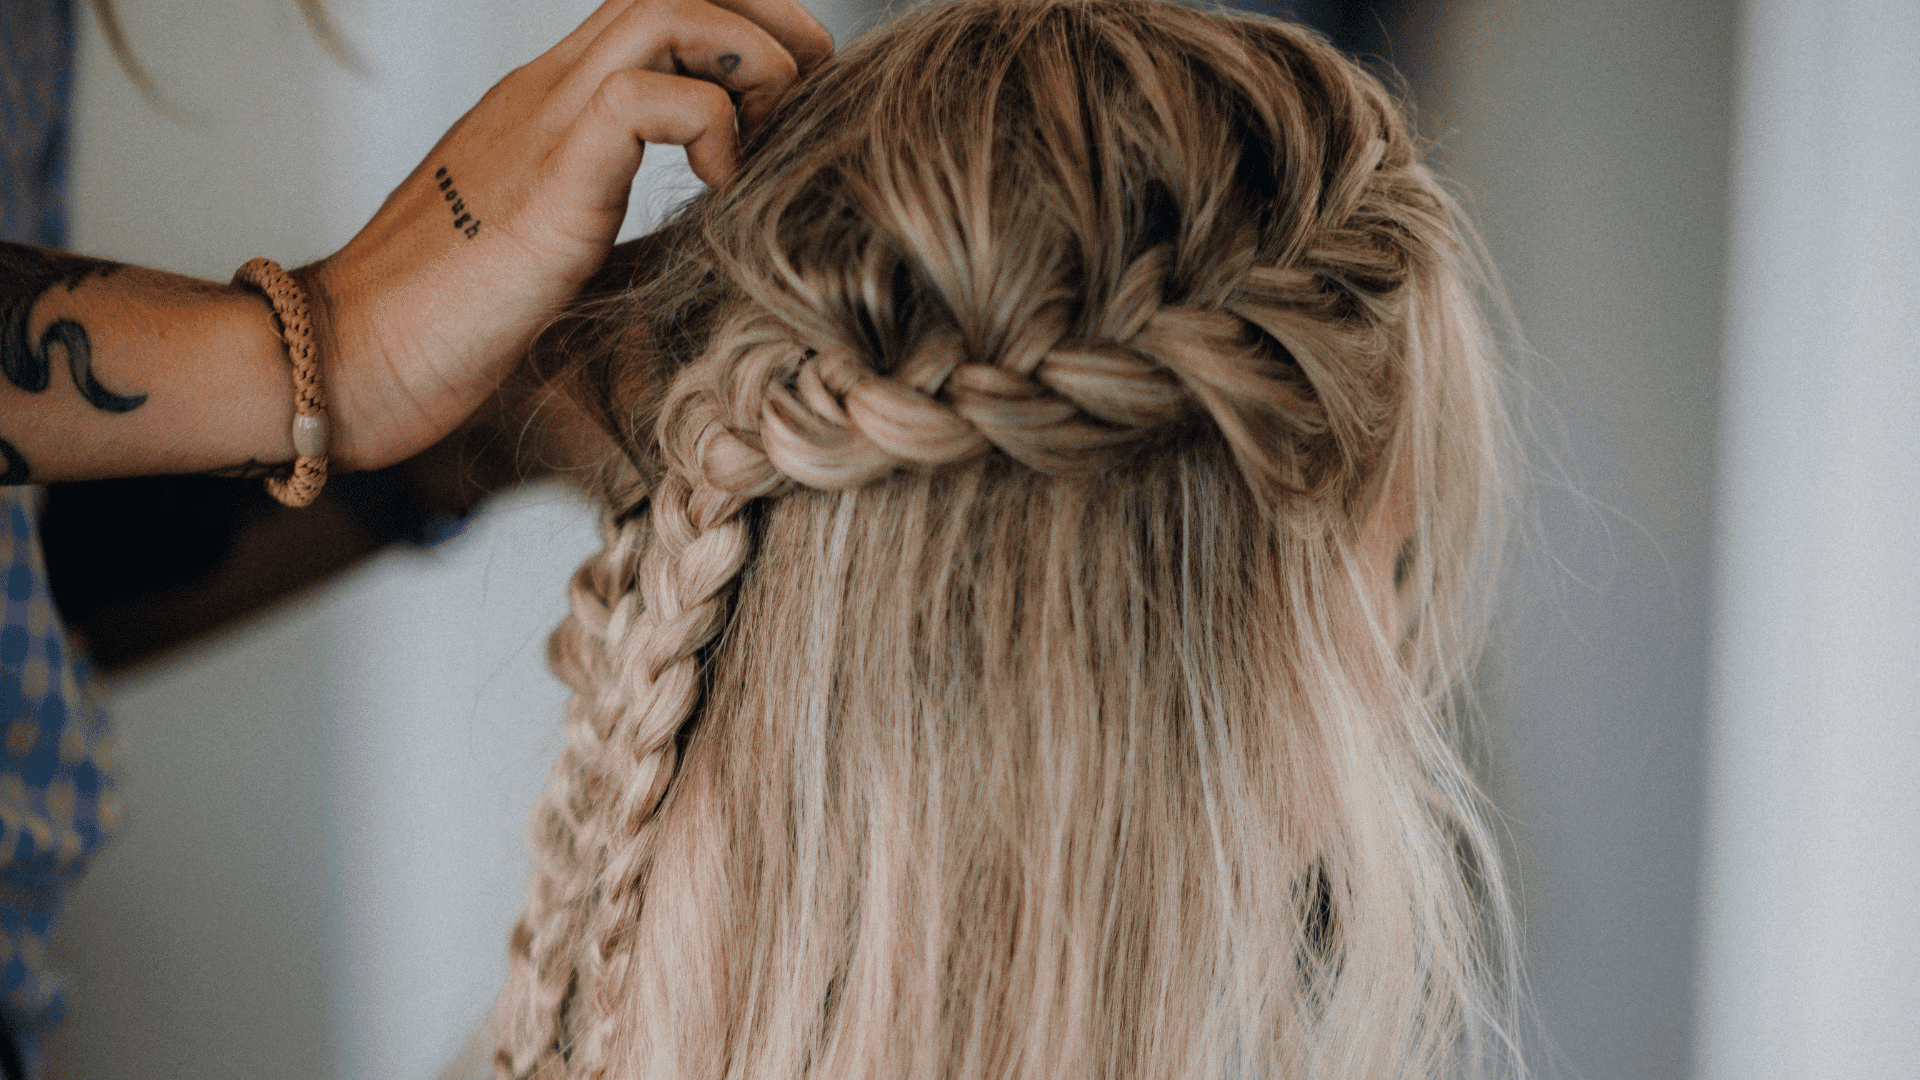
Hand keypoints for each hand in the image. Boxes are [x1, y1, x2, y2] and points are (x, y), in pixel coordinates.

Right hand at [305, 0, 831, 470]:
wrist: (346, 360)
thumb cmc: (444, 330)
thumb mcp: (556, 261)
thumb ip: (616, 233)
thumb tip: (697, 261)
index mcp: (550, 108)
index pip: (654, 11)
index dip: (740, 27)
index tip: (790, 97)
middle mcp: (546, 93)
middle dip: (767, 19)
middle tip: (810, 91)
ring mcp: (542, 123)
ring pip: (667, 8)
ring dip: (750, 58)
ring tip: (772, 131)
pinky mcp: (549, 178)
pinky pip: (647, 96)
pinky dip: (713, 126)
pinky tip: (721, 190)